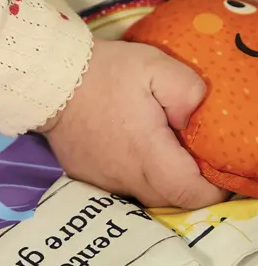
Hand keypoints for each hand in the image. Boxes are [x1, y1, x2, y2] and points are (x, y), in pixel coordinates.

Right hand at [40, 39, 226, 208]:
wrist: (49, 78)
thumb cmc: (104, 72)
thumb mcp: (155, 66)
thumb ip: (189, 92)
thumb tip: (194, 119)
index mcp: (147, 154)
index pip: (191, 193)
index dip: (213, 189)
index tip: (217, 170)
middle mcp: (125, 176)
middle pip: (170, 199)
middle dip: (188, 184)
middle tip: (192, 155)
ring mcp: (102, 179)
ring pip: (144, 193)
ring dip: (159, 179)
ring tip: (161, 148)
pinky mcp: (84, 174)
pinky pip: (120, 184)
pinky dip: (133, 172)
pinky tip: (130, 146)